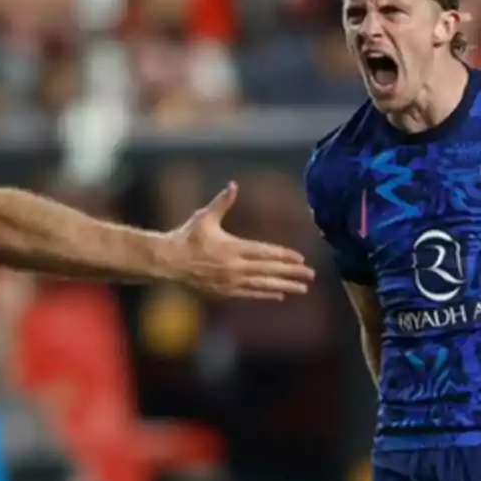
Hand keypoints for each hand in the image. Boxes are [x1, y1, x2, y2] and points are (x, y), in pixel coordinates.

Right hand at [165, 182, 314, 299]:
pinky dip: (265, 294)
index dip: (284, 256)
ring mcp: (230, 282)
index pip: (265, 252)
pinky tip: (278, 295)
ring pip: (263, 285)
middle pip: (269, 270)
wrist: (169, 262)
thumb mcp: (204, 217)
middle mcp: (235, 267)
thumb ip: (222, 202)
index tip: (301, 258)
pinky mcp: (224, 292)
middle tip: (310, 275)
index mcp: (233, 248)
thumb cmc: (187, 237)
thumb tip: (233, 185)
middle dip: (291, 273)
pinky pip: (250, 294)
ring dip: (284, 286)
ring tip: (301, 289)